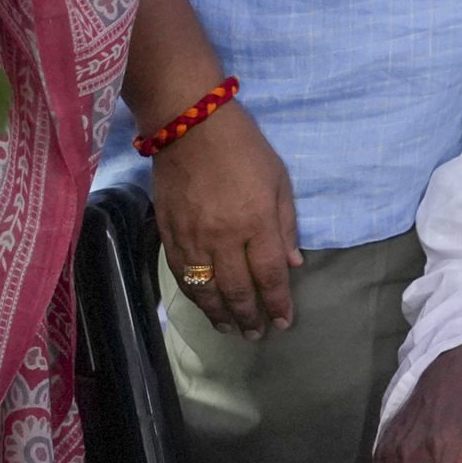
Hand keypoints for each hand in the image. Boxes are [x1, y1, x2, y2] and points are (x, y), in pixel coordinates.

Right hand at [151, 101, 302, 339]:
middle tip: (258, 335)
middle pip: (237, 290)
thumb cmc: (245, 149)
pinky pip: (182, 277)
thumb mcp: (279, 181)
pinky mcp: (167, 235)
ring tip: (231, 330)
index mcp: (255, 222)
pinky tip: (204, 306)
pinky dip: (194, 297)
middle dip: (249, 317)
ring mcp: (192, 239)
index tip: (284, 322)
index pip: (269, 275)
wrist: (190, 127)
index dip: (277, 303)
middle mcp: (222, 238)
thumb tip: (294, 264)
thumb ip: (286, 225)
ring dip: (220, 315)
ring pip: (205, 290)